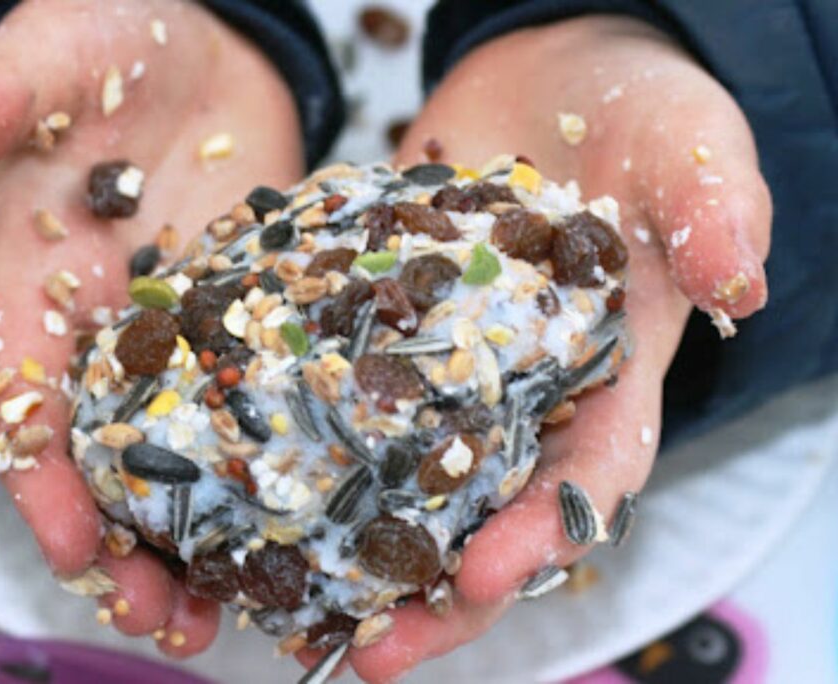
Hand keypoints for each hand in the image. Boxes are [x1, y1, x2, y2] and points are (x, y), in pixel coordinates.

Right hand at [0, 0, 302, 654]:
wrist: (201, 41)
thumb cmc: (111, 35)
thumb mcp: (48, 56)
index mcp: (35, 282)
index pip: (18, 394)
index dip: (37, 475)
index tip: (74, 543)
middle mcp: (105, 327)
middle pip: (102, 457)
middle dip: (128, 543)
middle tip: (169, 618)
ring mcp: (183, 332)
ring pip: (182, 455)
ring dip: (203, 534)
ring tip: (239, 608)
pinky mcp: (251, 321)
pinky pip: (258, 405)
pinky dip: (275, 467)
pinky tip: (310, 517)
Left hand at [311, 16, 770, 681]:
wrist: (556, 74)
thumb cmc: (642, 118)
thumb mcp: (692, 152)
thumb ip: (718, 211)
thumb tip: (739, 282)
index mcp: (611, 377)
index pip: (587, 476)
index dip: (543, 534)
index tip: (487, 575)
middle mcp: (526, 393)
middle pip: (486, 511)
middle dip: (438, 588)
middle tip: (374, 649)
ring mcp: (450, 366)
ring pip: (407, 476)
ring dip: (358, 546)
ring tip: (296, 603)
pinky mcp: (387, 326)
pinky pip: (345, 394)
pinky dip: (306, 440)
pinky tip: (252, 478)